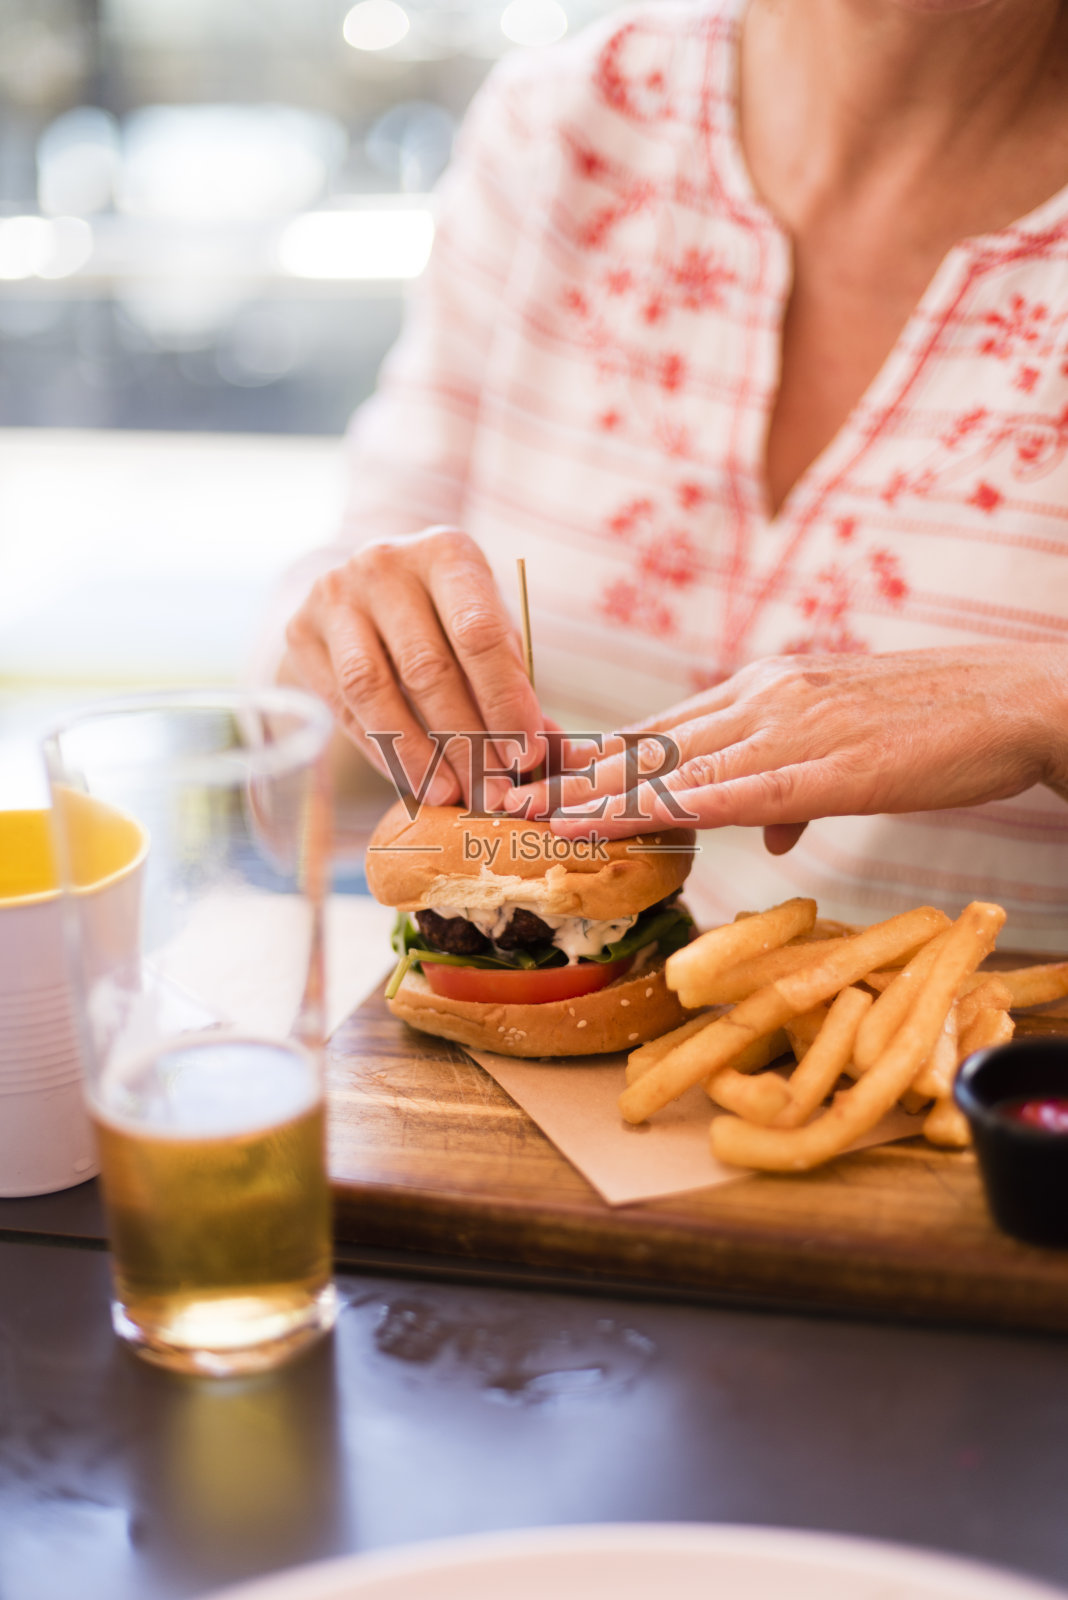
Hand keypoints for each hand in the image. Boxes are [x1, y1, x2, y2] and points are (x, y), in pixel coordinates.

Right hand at [282, 527, 544, 807]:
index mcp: (445, 552)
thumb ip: (514, 681)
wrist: (374, 585)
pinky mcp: (301, 631)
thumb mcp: (489, 627)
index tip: (527, 753)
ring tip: (448, 793)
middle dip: (465, 739)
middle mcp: (383, 564)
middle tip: (492, 787)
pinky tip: (412, 780)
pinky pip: (343, 707)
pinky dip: (381, 751)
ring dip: (416, 754)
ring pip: (372, 691)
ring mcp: (334, 595)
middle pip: (426, 668)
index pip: (477, 633)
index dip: (504, 700)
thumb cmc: (448, 612)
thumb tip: (545, 750)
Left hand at [505, 647, 1067, 849]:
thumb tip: (774, 832)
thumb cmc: (939, 728)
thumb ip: (799, 786)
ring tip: (533, 818)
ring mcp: (787, 727)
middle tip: (506, 797)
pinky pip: (723, 794)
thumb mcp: (853, 752)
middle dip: (574, 776)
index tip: (541, 778)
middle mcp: (762, 698)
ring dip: (596, 796)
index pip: (664, 727)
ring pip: (671, 766)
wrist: (1014, 701)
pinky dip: (658, 810)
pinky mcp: (821, 767)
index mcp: (767, 690)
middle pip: (649, 743)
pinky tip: (611, 825)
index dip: (598, 757)